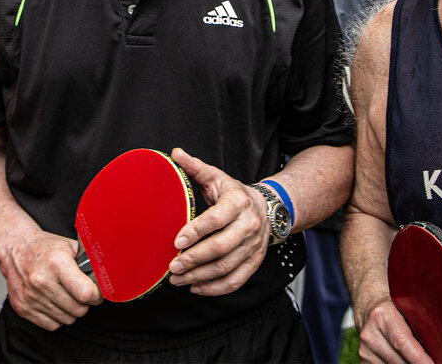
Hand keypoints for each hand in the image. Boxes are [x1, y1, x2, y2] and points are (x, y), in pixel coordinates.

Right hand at [0, 228, 101, 329]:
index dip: (96, 295)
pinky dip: (57, 317)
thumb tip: (107, 275)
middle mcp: (42, 280)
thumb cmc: (45, 247)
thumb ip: (89, 261)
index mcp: (56, 263)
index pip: (85, 293)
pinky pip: (52, 325)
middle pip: (78, 309)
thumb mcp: (69, 246)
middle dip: (85, 303)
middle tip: (81, 292)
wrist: (14, 248)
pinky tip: (55, 301)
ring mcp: (31, 296)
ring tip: (67, 295)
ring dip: (71, 310)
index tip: (96, 292)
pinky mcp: (23, 308)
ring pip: (67, 319)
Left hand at [166, 147, 267, 295]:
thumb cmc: (234, 194)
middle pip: (221, 247)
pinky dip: (215, 288)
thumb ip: (196, 167)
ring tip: (178, 279)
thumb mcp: (217, 177)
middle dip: (195, 259)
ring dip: (200, 276)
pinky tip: (196, 287)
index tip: (177, 241)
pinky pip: (236, 280)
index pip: (217, 219)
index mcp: (238, 202)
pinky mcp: (254, 261)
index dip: (197, 231)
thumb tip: (175, 154)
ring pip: (226, 266)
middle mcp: (249, 225)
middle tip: (173, 266)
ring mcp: (253, 246)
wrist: (268, 208)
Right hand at [357, 297, 433, 363]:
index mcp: (383, 316)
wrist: (369, 308)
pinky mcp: (364, 360)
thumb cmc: (395, 311)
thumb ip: (419, 331)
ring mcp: (365, 350)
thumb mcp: (407, 313)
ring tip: (415, 360)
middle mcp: (370, 334)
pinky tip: (403, 360)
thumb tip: (439, 353)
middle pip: (399, 361)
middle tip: (428, 363)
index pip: (403, 343)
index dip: (420, 359)